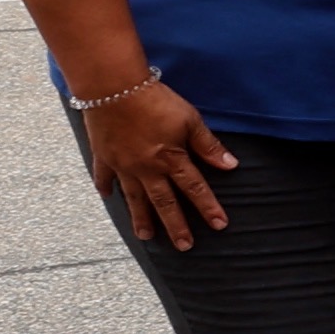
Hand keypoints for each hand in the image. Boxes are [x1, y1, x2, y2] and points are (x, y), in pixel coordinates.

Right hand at [80, 78, 235, 247]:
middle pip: (164, 202)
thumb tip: (231, 165)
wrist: (113, 87)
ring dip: (141, 217)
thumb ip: (208, 145)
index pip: (195, 189)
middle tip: (184, 246)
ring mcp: (122, 164)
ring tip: (146, 236)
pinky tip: (107, 197)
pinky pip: (104, 176)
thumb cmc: (155, 100)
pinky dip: (105, 186)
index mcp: (170, 160)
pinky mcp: (103, 155)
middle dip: (175, 225)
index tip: (219, 225)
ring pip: (134, 198)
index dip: (208, 208)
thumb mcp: (190, 120)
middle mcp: (146, 169)